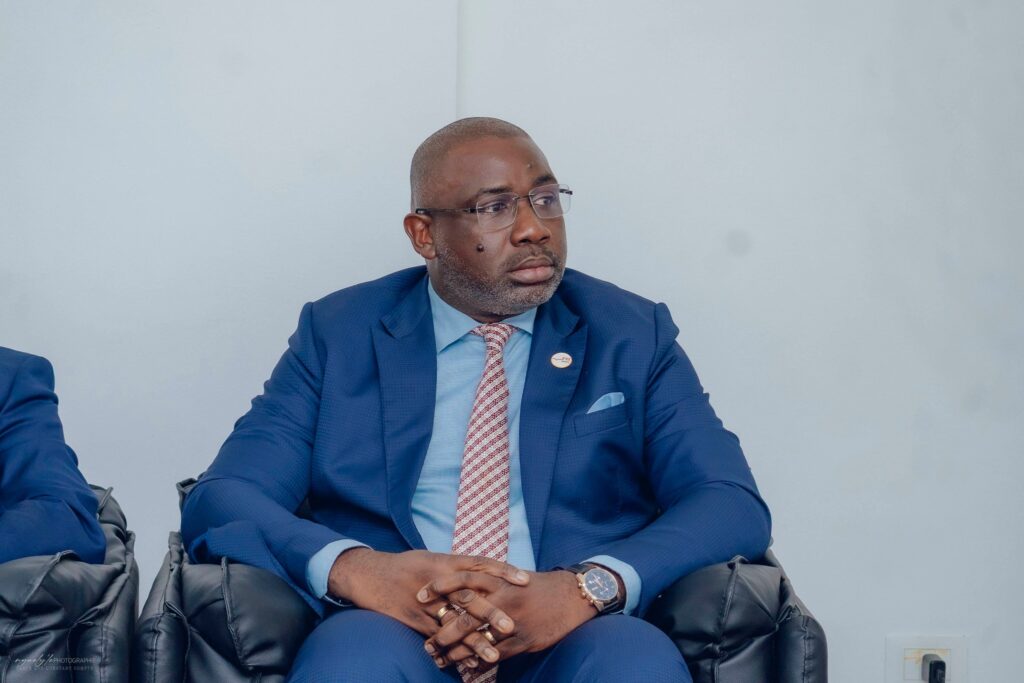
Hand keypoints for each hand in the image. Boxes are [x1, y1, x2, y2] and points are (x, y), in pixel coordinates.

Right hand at [327, 548, 528, 663]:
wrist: (368, 574)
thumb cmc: (404, 565)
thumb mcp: (431, 558)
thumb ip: (456, 566)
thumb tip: (483, 571)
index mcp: (444, 561)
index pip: (480, 564)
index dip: (503, 571)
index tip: (525, 579)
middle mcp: (438, 580)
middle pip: (469, 596)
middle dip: (491, 612)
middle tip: (512, 625)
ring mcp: (425, 602)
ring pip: (453, 623)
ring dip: (474, 641)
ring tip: (494, 654)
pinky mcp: (413, 619)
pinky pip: (435, 638)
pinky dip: (452, 652)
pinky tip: (466, 664)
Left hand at [417, 569, 597, 667]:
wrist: (571, 597)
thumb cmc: (537, 586)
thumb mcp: (511, 576)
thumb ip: (488, 579)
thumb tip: (461, 583)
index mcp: (498, 580)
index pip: (462, 580)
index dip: (440, 587)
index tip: (420, 596)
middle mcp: (503, 599)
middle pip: (465, 615)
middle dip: (442, 630)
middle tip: (426, 642)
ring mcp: (513, 621)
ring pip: (478, 639)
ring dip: (456, 652)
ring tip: (440, 660)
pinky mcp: (523, 640)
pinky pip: (496, 655)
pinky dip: (479, 663)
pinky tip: (467, 670)